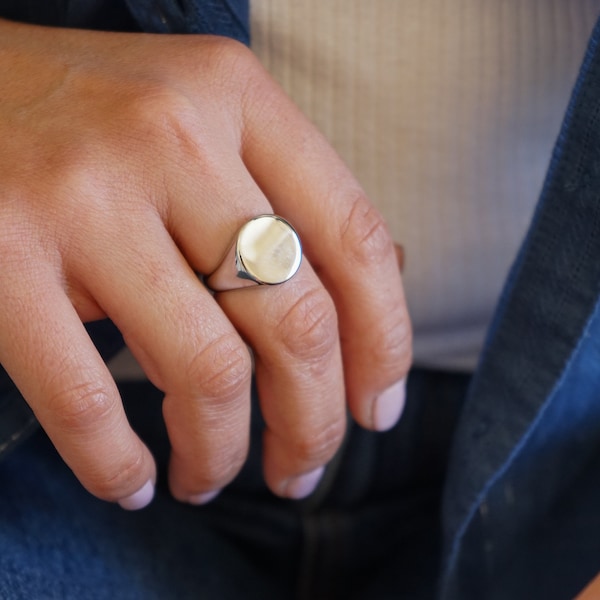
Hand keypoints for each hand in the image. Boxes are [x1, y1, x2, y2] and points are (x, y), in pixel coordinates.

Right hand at [0, 19, 410, 507]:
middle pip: (296, 320)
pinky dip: (116, 464)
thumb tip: (372, 303)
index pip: (355, 240)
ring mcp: (84, 196)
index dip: (384, 343)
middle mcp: (172, 138)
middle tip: (301, 466)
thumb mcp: (204, 119)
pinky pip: (85, 396)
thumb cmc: (95, 115)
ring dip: (221, 452)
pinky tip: (133, 481)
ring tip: (211, 475)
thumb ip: (284, 197)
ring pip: (206, 370)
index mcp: (236, 97)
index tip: (376, 407)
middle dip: (313, 423)